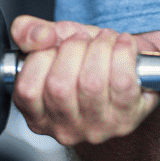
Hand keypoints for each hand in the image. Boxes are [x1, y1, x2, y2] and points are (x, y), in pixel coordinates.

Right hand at [9, 16, 159, 147]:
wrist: (132, 65)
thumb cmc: (87, 58)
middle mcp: (64, 128)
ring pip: (92, 84)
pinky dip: (124, 52)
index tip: (55, 42)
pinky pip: (123, 82)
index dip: (42, 56)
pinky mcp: (126, 119)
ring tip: (105, 38)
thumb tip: (38, 37)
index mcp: (38, 114)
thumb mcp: (53, 39)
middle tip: (83, 38)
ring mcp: (96, 128)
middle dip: (73, 47)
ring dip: (100, 47)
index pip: (27, 89)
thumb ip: (29, 31)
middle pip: (59, 86)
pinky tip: (124, 44)